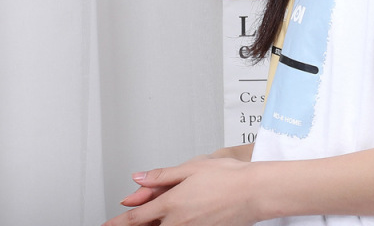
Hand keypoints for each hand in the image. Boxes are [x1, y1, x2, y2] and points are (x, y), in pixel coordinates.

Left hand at [103, 156, 258, 225]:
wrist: (254, 192)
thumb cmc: (229, 177)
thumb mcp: (193, 167)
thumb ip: (163, 175)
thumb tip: (138, 178)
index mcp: (172, 203)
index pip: (135, 219)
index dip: (117, 223)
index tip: (107, 225)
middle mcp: (177, 223)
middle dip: (137, 225)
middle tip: (131, 219)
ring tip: (159, 215)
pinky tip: (177, 220)